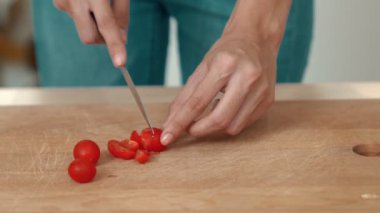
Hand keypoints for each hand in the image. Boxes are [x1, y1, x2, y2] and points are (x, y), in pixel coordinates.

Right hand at [54, 0, 128, 66]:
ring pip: (85, 29)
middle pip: (90, 37)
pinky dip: (87, 14)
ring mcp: (63, 2)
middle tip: (112, 21)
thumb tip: (122, 41)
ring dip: (95, 22)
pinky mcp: (59, 3)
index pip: (106, 24)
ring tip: (98, 1)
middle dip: (103, 38)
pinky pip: (78, 18)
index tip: (120, 63)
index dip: (114, 45)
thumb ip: (121, 14)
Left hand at [161, 34, 276, 144]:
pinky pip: (244, 124)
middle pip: (219, 119)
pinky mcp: (268, 101)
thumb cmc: (227, 52)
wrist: (257, 39)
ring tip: (213, 108)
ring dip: (216, 126)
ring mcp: (261, 90)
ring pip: (232, 126)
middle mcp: (246, 77)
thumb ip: (186, 96)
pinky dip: (230, 121)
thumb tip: (171, 122)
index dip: (180, 123)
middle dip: (199, 130)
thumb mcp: (202, 68)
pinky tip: (228, 106)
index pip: (198, 102)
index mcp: (225, 64)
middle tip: (189, 129)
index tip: (167, 137)